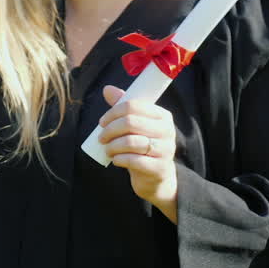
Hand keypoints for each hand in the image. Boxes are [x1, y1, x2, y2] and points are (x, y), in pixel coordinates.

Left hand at [98, 85, 178, 223]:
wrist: (156, 178)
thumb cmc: (143, 146)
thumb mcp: (136, 126)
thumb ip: (124, 107)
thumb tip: (107, 89)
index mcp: (162, 116)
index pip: (133, 105)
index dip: (113, 112)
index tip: (102, 122)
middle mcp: (167, 130)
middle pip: (130, 122)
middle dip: (110, 129)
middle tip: (101, 137)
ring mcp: (166, 150)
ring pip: (131, 142)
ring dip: (112, 146)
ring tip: (107, 149)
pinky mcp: (159, 168)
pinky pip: (134, 160)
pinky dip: (119, 159)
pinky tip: (115, 160)